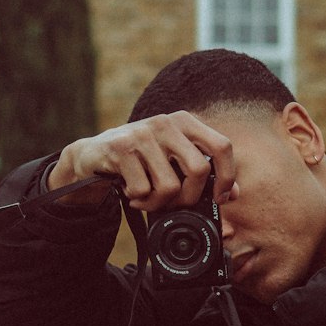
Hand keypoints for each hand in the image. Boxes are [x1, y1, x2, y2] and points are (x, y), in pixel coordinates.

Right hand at [47, 112, 236, 210]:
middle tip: (174, 204)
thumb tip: (233, 193)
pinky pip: (143, 190)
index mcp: (185, 122)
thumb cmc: (141, 161)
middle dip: (189, 197)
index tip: (220, 197)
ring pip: (170, 186)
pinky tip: (130, 193)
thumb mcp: (174, 162)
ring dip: (158, 203)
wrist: (93, 155)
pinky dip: (139, 201)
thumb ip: (204, 175)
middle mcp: (166, 122)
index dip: (227, 176)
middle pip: (199, 170)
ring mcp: (143, 133)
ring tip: (147, 199)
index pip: (222, 146)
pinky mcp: (121, 148)